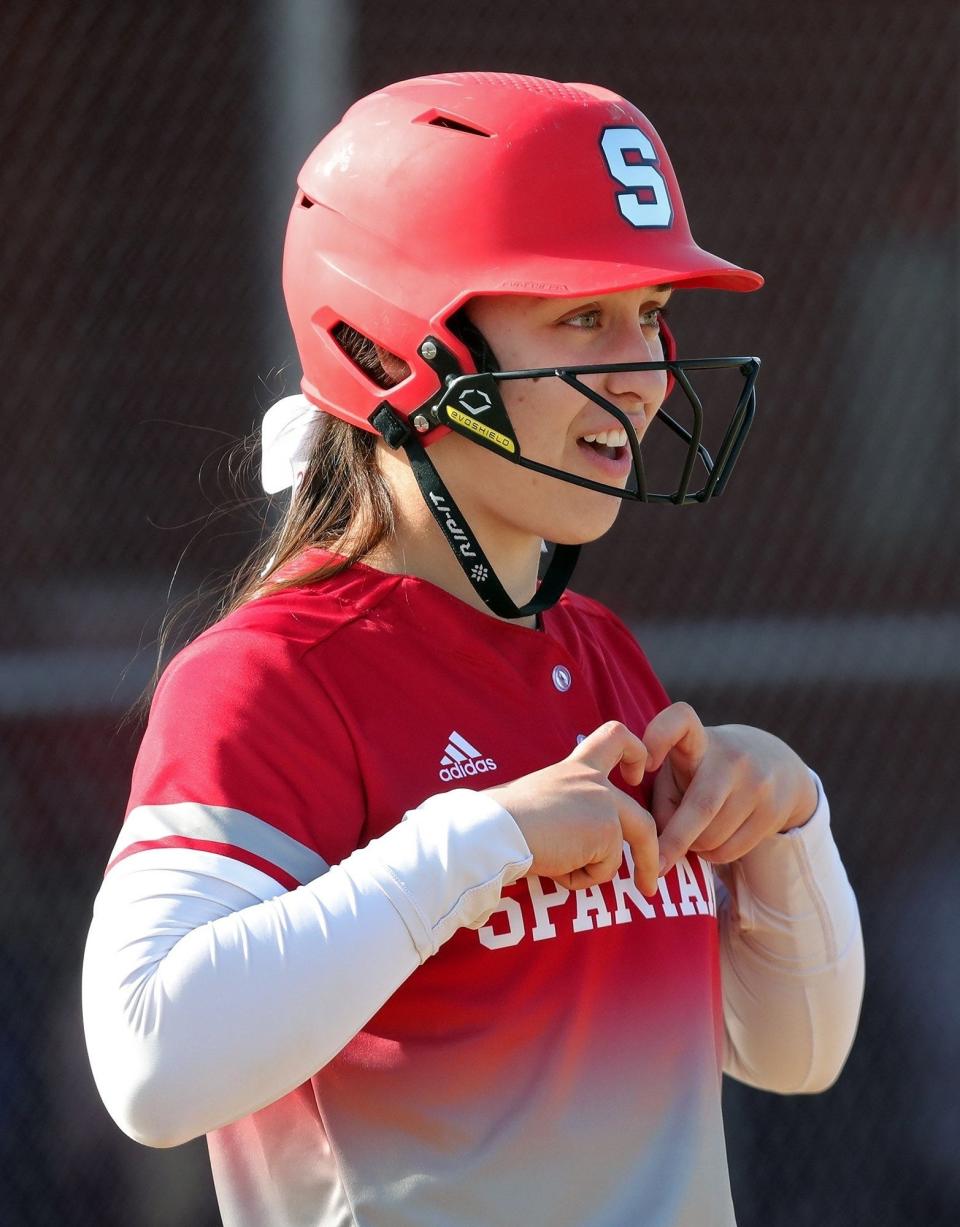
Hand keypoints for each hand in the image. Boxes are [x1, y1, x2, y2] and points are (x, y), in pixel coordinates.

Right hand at [486, 721, 658, 894]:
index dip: (636, 753)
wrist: (495, 829)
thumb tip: (568, 846)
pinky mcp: (608, 831)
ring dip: (596, 873)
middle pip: (641, 818)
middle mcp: (595, 782)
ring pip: (621, 852)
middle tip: (647, 885)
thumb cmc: (500, 820)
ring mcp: (605, 805)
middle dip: (650, 856)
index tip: (637, 775)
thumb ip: (565, 812)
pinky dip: (580, 878)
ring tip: (563, 874)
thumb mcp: (538, 803)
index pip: (615, 736)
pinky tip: (554, 866)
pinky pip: (604, 870)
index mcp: (575, 768)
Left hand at [643, 703, 818, 875]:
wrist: (776, 765)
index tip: (643, 767)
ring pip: (712, 837)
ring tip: (692, 835)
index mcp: (698, 739)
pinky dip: (711, 856)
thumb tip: (659, 843)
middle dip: (673, 842)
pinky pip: (729, 851)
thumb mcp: (680, 769)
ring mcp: (758, 783)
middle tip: (653, 866)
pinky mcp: (773, 811)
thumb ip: (663, 799)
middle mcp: (731, 757)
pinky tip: (712, 840)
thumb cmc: (705, 769)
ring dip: (693, 848)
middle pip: (700, 806)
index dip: (657, 738)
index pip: (680, 719)